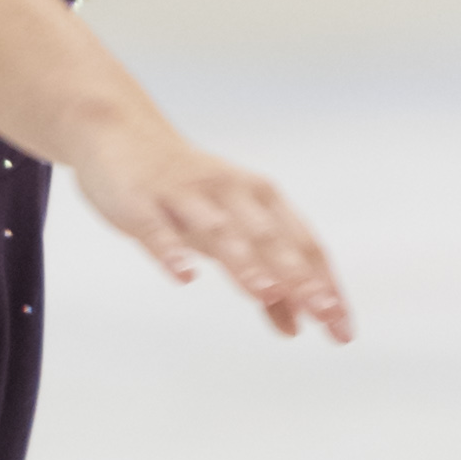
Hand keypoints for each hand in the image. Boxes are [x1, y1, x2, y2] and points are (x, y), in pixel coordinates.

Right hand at [70, 106, 351, 341]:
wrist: (118, 131)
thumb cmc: (187, 193)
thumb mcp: (229, 235)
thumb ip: (262, 281)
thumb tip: (296, 327)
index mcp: (260, 198)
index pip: (302, 244)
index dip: (324, 285)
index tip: (341, 328)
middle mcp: (229, 192)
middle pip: (269, 238)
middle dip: (297, 276)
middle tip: (322, 312)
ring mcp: (184, 195)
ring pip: (219, 230)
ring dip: (244, 262)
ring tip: (265, 294)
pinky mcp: (140, 201)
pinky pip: (156, 229)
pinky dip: (171, 251)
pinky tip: (184, 276)